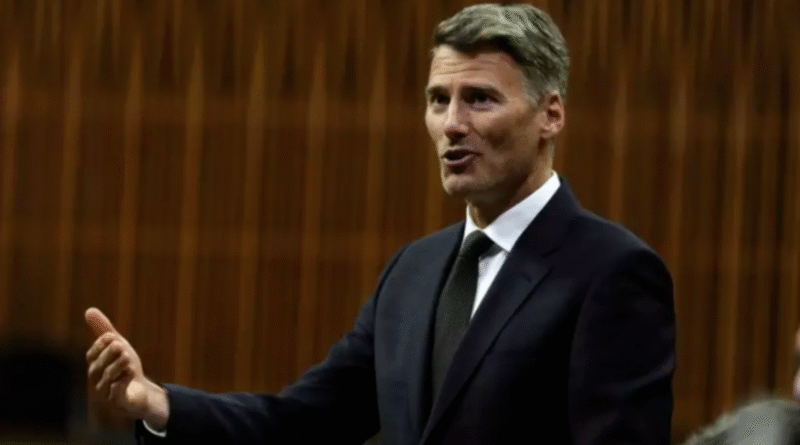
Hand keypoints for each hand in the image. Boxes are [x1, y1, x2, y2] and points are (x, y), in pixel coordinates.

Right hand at [85, 307, 169, 428]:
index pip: (92, 355)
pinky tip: (130, 373)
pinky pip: (116, 395)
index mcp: (96, 366)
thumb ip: (104, 330)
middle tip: (119, 344)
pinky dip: (121, 383)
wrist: (139, 390)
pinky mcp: (119, 402)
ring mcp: (107, 393)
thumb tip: (89, 310)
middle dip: (108, 355)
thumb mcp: (118, 345)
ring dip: (117, 366)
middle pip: (98, 368)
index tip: (111, 335)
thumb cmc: (124, 367)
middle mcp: (98, 380)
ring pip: (107, 380)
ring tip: (127, 356)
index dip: (99, 345)